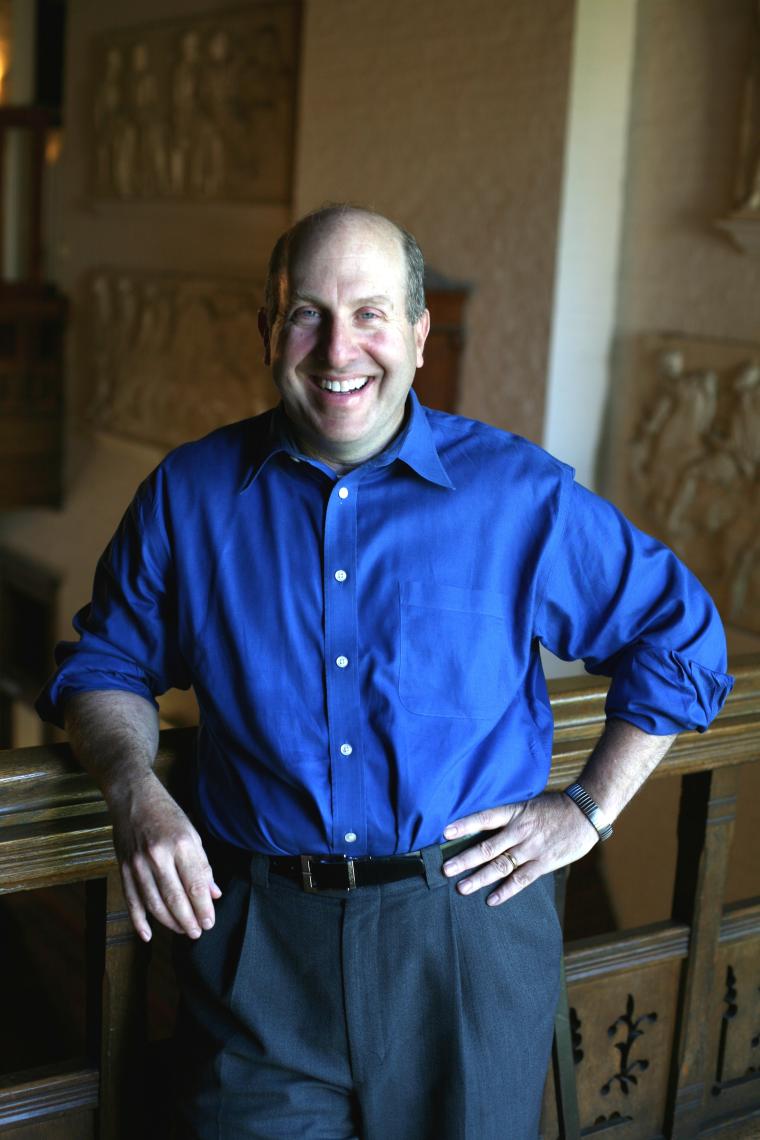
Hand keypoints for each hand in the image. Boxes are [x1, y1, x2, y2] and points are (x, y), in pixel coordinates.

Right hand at [106, 772, 221, 941]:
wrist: (133, 796)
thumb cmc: (166, 813)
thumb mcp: (191, 833)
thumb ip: (202, 865)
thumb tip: (214, 893)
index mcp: (180, 844)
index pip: (195, 884)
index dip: (203, 907)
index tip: (210, 921)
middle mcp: (158, 856)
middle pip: (175, 898)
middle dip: (188, 920)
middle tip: (197, 932)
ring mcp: (138, 864)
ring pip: (154, 904)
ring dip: (169, 922)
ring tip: (182, 931)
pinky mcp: (124, 868)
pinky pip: (131, 900)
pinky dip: (139, 920)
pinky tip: (148, 935)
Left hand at [441, 791, 597, 905]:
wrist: (587, 813)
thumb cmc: (555, 806)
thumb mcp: (529, 804)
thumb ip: (510, 816)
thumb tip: (485, 825)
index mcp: (515, 812)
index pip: (484, 818)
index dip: (464, 825)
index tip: (445, 833)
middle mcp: (520, 831)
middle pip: (487, 847)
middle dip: (464, 859)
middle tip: (445, 869)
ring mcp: (532, 849)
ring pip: (500, 866)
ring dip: (479, 878)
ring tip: (461, 887)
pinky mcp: (544, 863)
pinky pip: (521, 880)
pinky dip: (505, 891)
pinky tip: (491, 900)